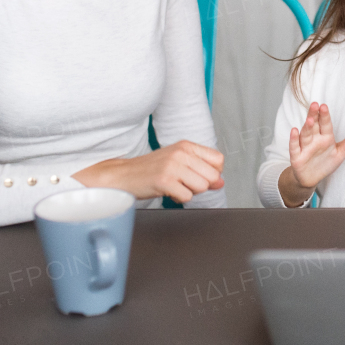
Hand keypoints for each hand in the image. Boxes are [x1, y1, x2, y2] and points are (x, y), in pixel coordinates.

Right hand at [72, 140, 223, 202]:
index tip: (200, 176)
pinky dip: (178, 198)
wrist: (123, 175)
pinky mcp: (164, 180)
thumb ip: (201, 170)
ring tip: (174, 186)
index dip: (213, 173)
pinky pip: (187, 196)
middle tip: (184, 183)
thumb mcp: (178, 163)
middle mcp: (181, 153)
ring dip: (189, 192)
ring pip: (201, 187)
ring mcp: (172, 166)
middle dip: (201, 185)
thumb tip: (221, 182)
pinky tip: (168, 191)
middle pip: (212, 176)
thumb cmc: (151, 169)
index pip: (218, 160)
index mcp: (186, 146)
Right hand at [278, 102, 344, 206]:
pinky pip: (294, 147)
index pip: (325, 125)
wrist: (311, 178)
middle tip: (315, 104)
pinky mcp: (297, 156)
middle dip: (314, 115)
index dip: (325, 116)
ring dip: (307, 127)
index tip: (324, 106)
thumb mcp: (340, 154)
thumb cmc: (325, 163)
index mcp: (326, 138)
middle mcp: (314, 140)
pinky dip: (293, 139)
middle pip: (314, 125)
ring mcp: (305, 147)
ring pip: (305, 134)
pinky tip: (294, 131)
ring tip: (310, 120)